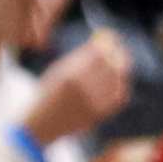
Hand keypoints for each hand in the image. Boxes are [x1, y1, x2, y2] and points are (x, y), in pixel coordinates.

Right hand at [25, 29, 131, 145]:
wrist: (42, 125)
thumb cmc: (49, 92)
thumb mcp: (59, 70)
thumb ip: (81, 54)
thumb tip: (103, 37)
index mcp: (70, 76)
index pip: (100, 53)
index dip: (108, 43)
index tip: (110, 37)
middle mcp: (83, 90)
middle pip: (113, 65)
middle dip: (118, 54)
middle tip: (118, 50)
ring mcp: (93, 104)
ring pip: (119, 79)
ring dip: (120, 69)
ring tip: (115, 65)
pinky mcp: (100, 115)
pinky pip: (119, 96)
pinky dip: (120, 85)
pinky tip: (115, 81)